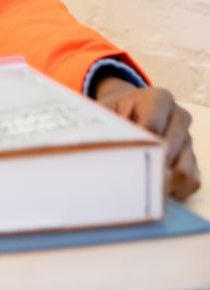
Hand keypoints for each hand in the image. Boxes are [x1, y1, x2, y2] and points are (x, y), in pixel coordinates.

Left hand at [93, 78, 200, 200]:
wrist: (128, 109)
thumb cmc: (115, 111)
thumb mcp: (105, 111)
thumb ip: (104, 126)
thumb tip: (97, 148)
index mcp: (159, 99)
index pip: (152, 127)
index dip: (136, 146)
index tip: (120, 159)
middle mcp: (179, 117)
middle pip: (169, 152)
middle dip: (147, 169)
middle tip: (126, 183)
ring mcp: (188, 140)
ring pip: (183, 171)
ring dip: (161, 184)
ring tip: (137, 188)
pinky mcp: (192, 159)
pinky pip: (190, 182)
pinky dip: (173, 191)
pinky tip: (152, 189)